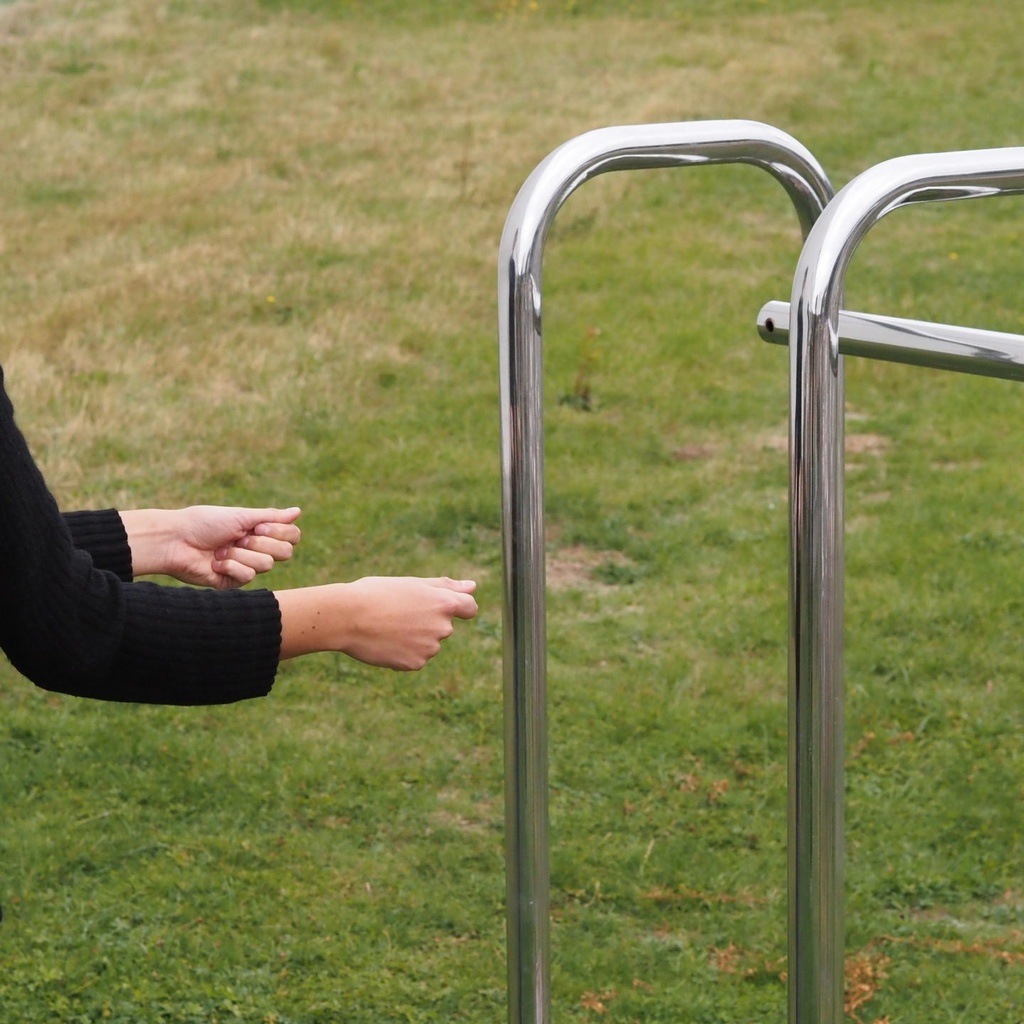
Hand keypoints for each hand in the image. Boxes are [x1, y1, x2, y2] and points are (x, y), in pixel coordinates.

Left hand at [121, 506, 301, 587]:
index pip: (291, 536)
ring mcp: (246, 566)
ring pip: (266, 565)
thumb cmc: (205, 523)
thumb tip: (298, 511)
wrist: (177, 541)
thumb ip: (271, 516)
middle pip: (285, 552)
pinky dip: (231, 566)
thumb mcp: (241, 515)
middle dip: (261, 543)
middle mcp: (256, 549)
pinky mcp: (233, 582)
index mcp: (259, 531)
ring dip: (242, 554)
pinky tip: (215, 563)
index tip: (258, 527)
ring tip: (221, 550)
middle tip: (239, 538)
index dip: (280, 533)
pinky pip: (248, 577)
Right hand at [276, 577, 477, 668]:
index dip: (458, 607)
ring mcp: (430, 648)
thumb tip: (473, 586)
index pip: (470, 608)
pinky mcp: (415, 664)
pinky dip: (403, 651)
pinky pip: (415, 657)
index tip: (441, 606)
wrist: (347, 617)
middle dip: (427, 621)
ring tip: (388, 626)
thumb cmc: (377, 594)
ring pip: (428, 643)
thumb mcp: (412, 584)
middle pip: (444, 626)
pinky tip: (385, 641)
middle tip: (398, 612)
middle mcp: (443, 627)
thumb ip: (446, 587)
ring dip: (415, 637)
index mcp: (444, 603)